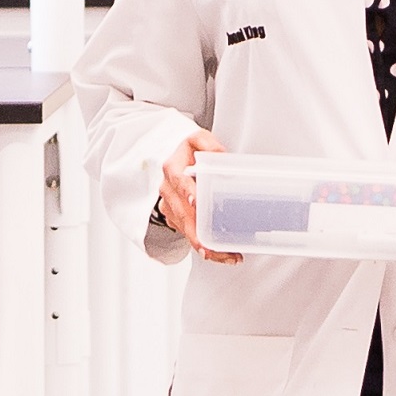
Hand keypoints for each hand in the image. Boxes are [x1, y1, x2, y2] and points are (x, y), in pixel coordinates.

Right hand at [159, 129, 241, 263]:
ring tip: (228, 256)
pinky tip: (221, 253)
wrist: (172, 160)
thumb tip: (221, 156)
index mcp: (172, 169)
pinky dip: (203, 245)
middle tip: (216, 249)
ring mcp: (169, 207)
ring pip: (186, 230)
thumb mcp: (198, 139)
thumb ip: (208, 145)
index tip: (195, 202)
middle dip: (199, 235)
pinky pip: (188, 234)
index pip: (179, 182)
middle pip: (183, 216)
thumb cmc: (188, 151)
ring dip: (205, 246)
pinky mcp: (175, 218)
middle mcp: (168, 190)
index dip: (187, 192)